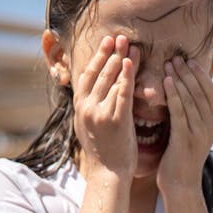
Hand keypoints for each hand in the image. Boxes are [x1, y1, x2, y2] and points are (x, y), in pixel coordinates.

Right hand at [73, 34, 139, 177]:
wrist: (108, 175)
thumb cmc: (103, 154)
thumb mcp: (88, 128)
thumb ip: (90, 109)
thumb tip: (92, 94)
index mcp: (80, 107)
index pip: (87, 75)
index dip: (98, 57)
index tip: (107, 43)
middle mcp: (87, 108)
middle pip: (99, 73)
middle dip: (111, 53)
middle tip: (121, 37)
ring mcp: (100, 113)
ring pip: (111, 80)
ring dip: (122, 60)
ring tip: (131, 46)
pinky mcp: (116, 121)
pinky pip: (122, 94)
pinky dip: (127, 77)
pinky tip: (132, 63)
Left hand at [157, 55, 212, 195]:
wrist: (180, 186)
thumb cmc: (180, 159)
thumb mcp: (190, 134)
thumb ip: (190, 115)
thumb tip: (186, 95)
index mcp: (212, 124)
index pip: (212, 93)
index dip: (202, 74)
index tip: (189, 60)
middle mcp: (209, 127)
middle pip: (201, 92)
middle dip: (189, 72)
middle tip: (176, 57)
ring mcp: (199, 134)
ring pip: (191, 100)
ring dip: (180, 79)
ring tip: (169, 64)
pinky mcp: (185, 140)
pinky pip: (180, 112)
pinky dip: (174, 95)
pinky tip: (166, 82)